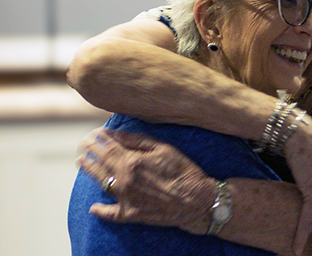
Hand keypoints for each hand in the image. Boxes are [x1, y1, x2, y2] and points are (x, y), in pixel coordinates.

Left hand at [76, 128, 216, 233]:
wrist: (195, 200)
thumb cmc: (182, 170)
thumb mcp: (164, 148)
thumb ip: (138, 141)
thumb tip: (117, 134)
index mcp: (132, 162)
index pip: (109, 147)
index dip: (100, 139)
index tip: (94, 132)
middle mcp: (124, 180)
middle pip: (101, 163)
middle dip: (91, 151)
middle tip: (83, 143)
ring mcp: (125, 199)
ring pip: (101, 183)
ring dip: (89, 171)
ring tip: (81, 162)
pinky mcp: (130, 214)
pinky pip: (110, 213)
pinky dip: (101, 210)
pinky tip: (94, 207)